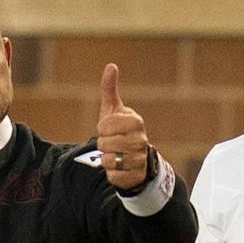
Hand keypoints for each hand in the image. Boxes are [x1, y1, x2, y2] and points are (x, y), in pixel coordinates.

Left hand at [97, 64, 155, 194]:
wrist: (134, 158)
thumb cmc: (120, 131)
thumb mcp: (113, 111)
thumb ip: (109, 90)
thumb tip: (110, 66)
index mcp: (136, 122)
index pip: (105, 125)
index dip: (102, 129)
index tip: (110, 129)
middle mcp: (141, 140)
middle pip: (104, 144)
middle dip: (103, 145)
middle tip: (112, 143)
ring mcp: (140, 159)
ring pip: (107, 160)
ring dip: (106, 159)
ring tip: (115, 155)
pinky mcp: (135, 176)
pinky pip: (112, 176)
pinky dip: (111, 173)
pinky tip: (119, 168)